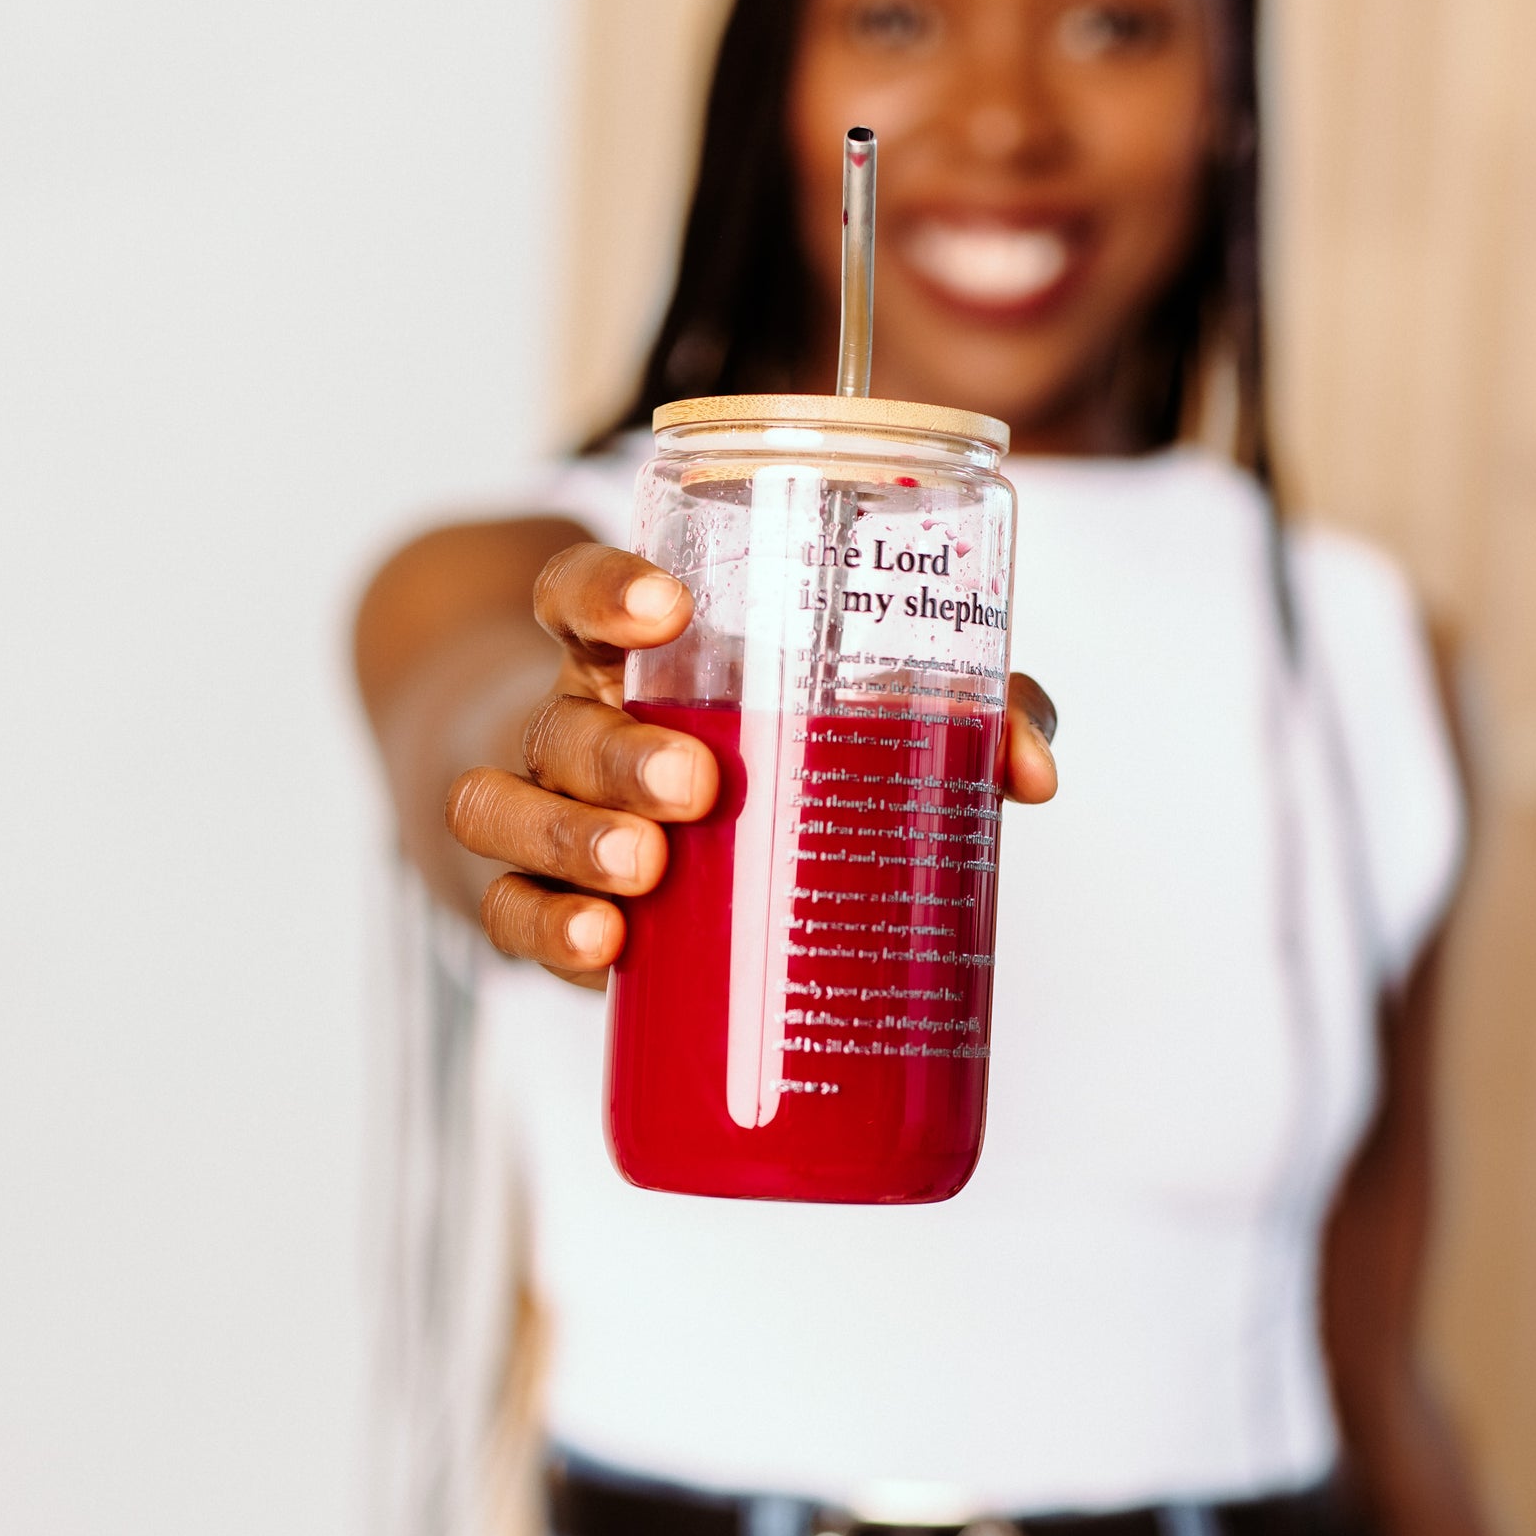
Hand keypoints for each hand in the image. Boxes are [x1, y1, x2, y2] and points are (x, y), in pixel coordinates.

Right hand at [444, 541, 1057, 985]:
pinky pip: (509, 914)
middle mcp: (575, 727)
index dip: (607, 588)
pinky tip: (603, 947)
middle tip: (700, 783)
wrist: (660, 865)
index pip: (580, 593)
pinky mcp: (542, 911)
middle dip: (623, 749)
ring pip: (504, 807)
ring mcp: (545, 819)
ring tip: (646, 868)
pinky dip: (549, 930)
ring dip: (572, 836)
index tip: (671, 604)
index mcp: (640, 662)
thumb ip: (957, 714)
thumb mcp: (855, 723)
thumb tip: (1031, 769)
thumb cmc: (775, 764)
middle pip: (561, 717)